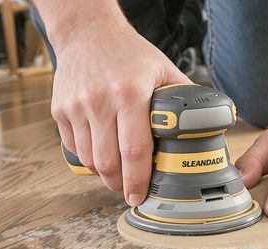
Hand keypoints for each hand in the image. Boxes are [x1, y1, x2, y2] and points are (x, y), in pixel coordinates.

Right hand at [51, 21, 189, 205]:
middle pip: (108, 163)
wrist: (87, 32)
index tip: (139, 196)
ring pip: (89, 160)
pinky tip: (100, 152)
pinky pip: (74, 147)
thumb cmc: (129, 53)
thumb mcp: (163, 69)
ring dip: (104, 174)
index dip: (137, 181)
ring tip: (116, 172)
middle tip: (129, 190)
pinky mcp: (60, 110)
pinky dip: (87, 158)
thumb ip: (184, 98)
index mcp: (130, 92)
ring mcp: (76, 106)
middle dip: (119, 185)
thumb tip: (208, 125)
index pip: (134, 150)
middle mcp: (100, 100)